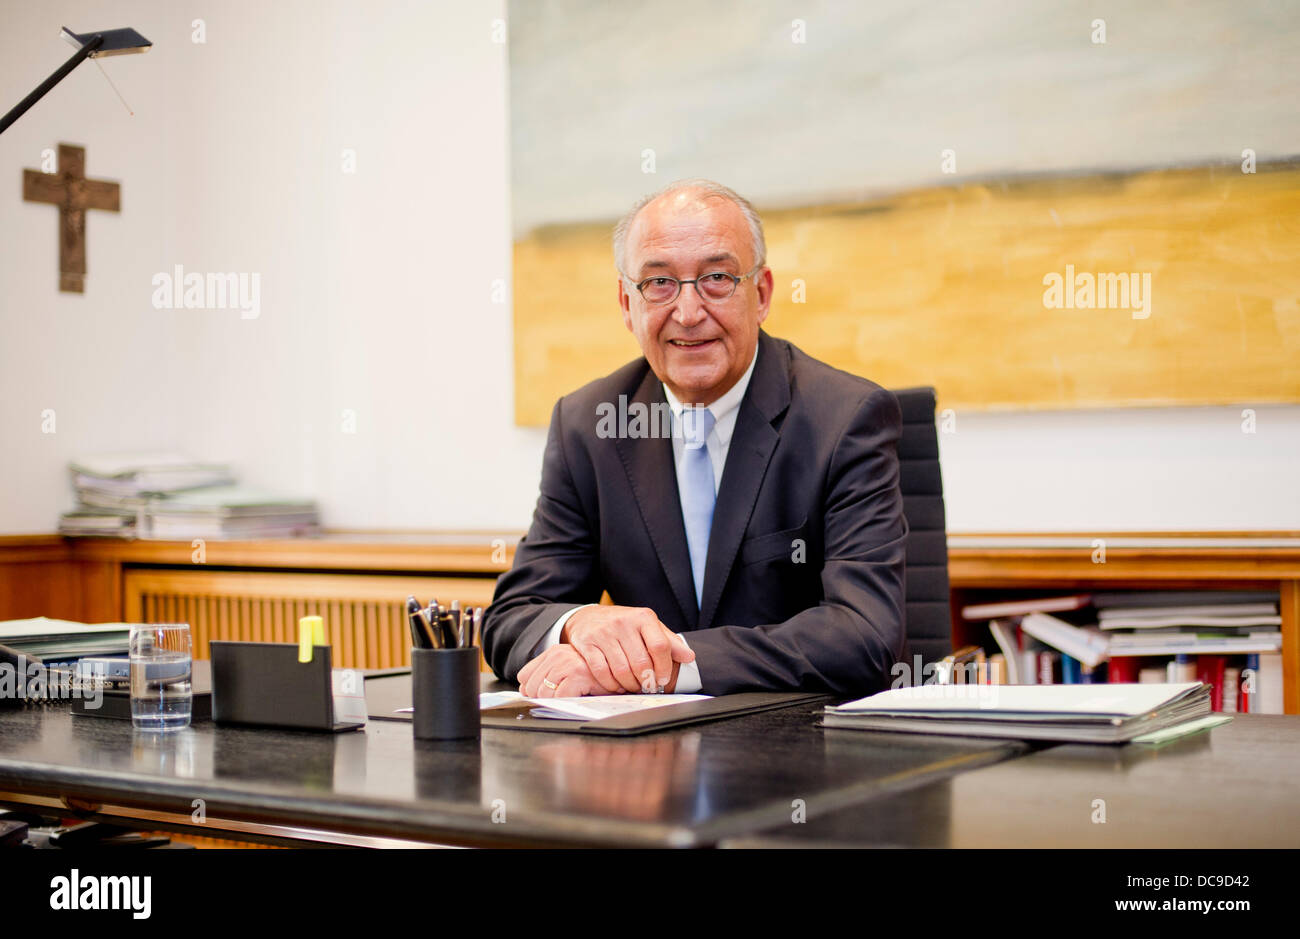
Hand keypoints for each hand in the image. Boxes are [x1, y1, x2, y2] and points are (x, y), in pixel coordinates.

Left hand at [518, 644, 610, 697]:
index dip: (530, 689)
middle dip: (543, 698)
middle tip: (561, 698)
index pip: (524, 675)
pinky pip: (559, 698)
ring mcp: (567, 664)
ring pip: (544, 694)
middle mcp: (557, 655)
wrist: (618, 670)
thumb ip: (546, 675)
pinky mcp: (577, 675)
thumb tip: (525, 691)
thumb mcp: (566, 668)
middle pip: (532, 688)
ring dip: (557, 701)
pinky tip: (577, 697)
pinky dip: (566, 703)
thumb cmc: (593, 673)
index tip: (542, 695)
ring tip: (571, 696)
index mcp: (552, 652)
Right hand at [561, 605, 694, 694]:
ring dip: (630, 685)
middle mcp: (623, 623)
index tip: (663, 679)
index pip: (660, 646)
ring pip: (621, 670)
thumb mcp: (648, 627)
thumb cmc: (624, 624)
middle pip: (641, 662)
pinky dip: (611, 684)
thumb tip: (689, 656)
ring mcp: (604, 633)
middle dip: (646, 681)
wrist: (589, 617)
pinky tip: (617, 685)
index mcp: (643, 617)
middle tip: (648, 687)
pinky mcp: (588, 644)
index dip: (664, 668)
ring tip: (633, 687)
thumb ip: (669, 642)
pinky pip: (601, 671)